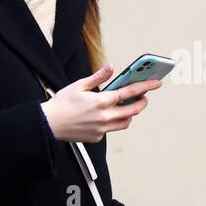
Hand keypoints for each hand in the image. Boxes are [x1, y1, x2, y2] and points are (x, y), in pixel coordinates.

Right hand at [41, 63, 162, 143]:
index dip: (145, 87)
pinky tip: (103, 116)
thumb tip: (111, 67)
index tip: (156, 83)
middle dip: (141, 103)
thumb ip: (98, 77)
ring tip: (125, 106)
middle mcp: (104, 117)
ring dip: (129, 114)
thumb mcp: (79, 85)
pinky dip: (112, 122)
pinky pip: (111, 130)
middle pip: (133, 110)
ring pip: (125, 122)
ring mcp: (102, 129)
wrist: (48, 124)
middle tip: (143, 97)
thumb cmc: (62, 104)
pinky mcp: (97, 137)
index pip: (129, 92)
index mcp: (101, 101)